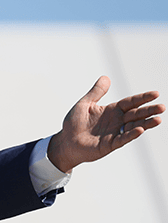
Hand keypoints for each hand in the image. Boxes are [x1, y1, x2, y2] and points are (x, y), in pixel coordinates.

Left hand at [47, 76, 164, 172]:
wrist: (65, 141)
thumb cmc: (73, 123)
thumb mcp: (84, 104)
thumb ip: (96, 92)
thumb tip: (106, 77)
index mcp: (111, 110)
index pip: (130, 102)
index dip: (142, 98)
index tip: (156, 93)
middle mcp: (116, 121)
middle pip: (135, 114)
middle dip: (148, 110)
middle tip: (162, 107)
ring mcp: (114, 133)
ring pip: (133, 127)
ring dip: (145, 123)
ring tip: (157, 119)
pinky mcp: (109, 144)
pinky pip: (122, 139)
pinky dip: (131, 135)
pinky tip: (140, 130)